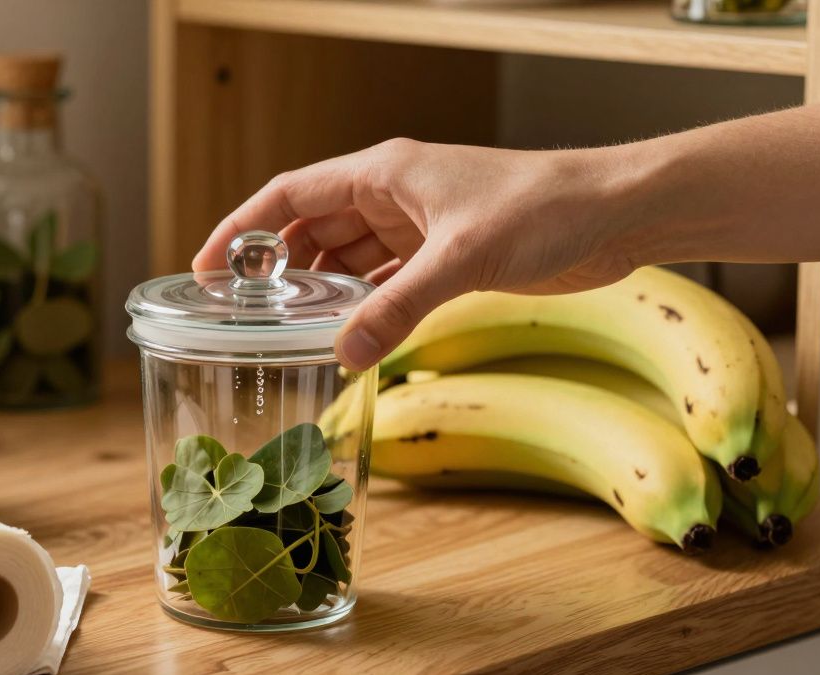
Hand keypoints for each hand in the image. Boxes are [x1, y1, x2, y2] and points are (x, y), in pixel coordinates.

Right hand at [193, 138, 639, 370]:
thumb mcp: (461, 259)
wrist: (615, 213)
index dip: (239, 229)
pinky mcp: (444, 254)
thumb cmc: (545, 207)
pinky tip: (350, 335)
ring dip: (322, 292)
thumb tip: (341, 356)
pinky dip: (364, 306)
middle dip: (277, 270)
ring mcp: (417, 226)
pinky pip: (384, 281)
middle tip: (245, 317)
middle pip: (310, 230)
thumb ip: (397, 308)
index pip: (287, 195)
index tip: (204, 268)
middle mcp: (392, 195)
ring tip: (290, 333)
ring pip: (347, 259)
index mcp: (382, 173)